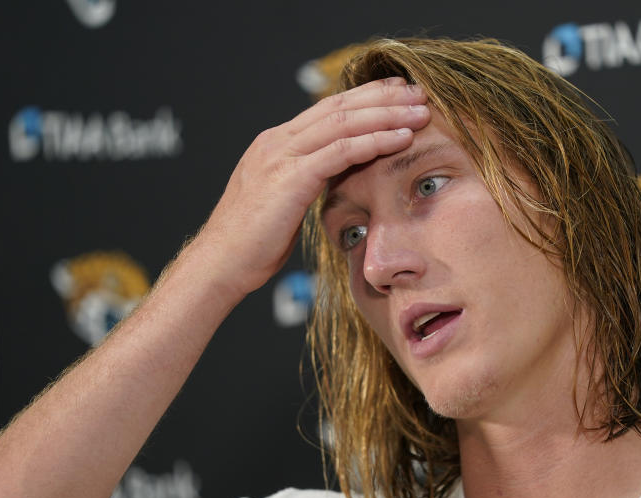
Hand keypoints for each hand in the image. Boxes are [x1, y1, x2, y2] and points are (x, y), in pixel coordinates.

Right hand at [190, 77, 430, 299]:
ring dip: (387, 114)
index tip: (398, 93)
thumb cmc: (252, 244)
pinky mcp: (290, 177)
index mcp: (275, 143)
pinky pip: (341, 151)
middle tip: (418, 91)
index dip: (366, 98)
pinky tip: (401, 138)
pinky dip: (374, 141)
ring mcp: (281, 155)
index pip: (328, 109)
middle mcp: (277, 141)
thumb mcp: (283, 203)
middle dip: (383, 96)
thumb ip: (306, 181)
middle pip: (339, 105)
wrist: (220, 264)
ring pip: (344, 121)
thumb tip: (333, 179)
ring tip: (420, 111)